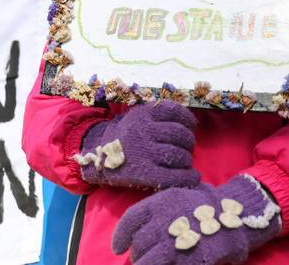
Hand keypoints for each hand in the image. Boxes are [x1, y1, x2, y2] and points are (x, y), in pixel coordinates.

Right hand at [74, 100, 199, 189]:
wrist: (96, 155)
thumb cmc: (124, 136)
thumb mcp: (136, 117)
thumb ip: (157, 117)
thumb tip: (189, 124)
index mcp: (144, 114)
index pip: (175, 111)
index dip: (188, 120)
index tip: (192, 126)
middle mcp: (145, 130)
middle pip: (180, 135)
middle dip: (189, 142)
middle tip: (186, 148)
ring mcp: (145, 152)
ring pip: (180, 155)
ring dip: (187, 160)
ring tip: (184, 162)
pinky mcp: (145, 173)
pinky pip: (174, 176)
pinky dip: (188, 177)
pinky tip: (192, 177)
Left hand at [112, 175, 280, 264]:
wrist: (238, 214)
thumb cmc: (205, 205)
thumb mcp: (178, 198)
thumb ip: (158, 213)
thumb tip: (141, 230)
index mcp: (160, 203)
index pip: (131, 220)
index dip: (121, 236)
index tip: (118, 247)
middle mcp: (165, 221)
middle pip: (139, 245)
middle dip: (138, 256)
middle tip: (142, 260)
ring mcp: (177, 241)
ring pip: (149, 260)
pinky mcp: (191, 257)